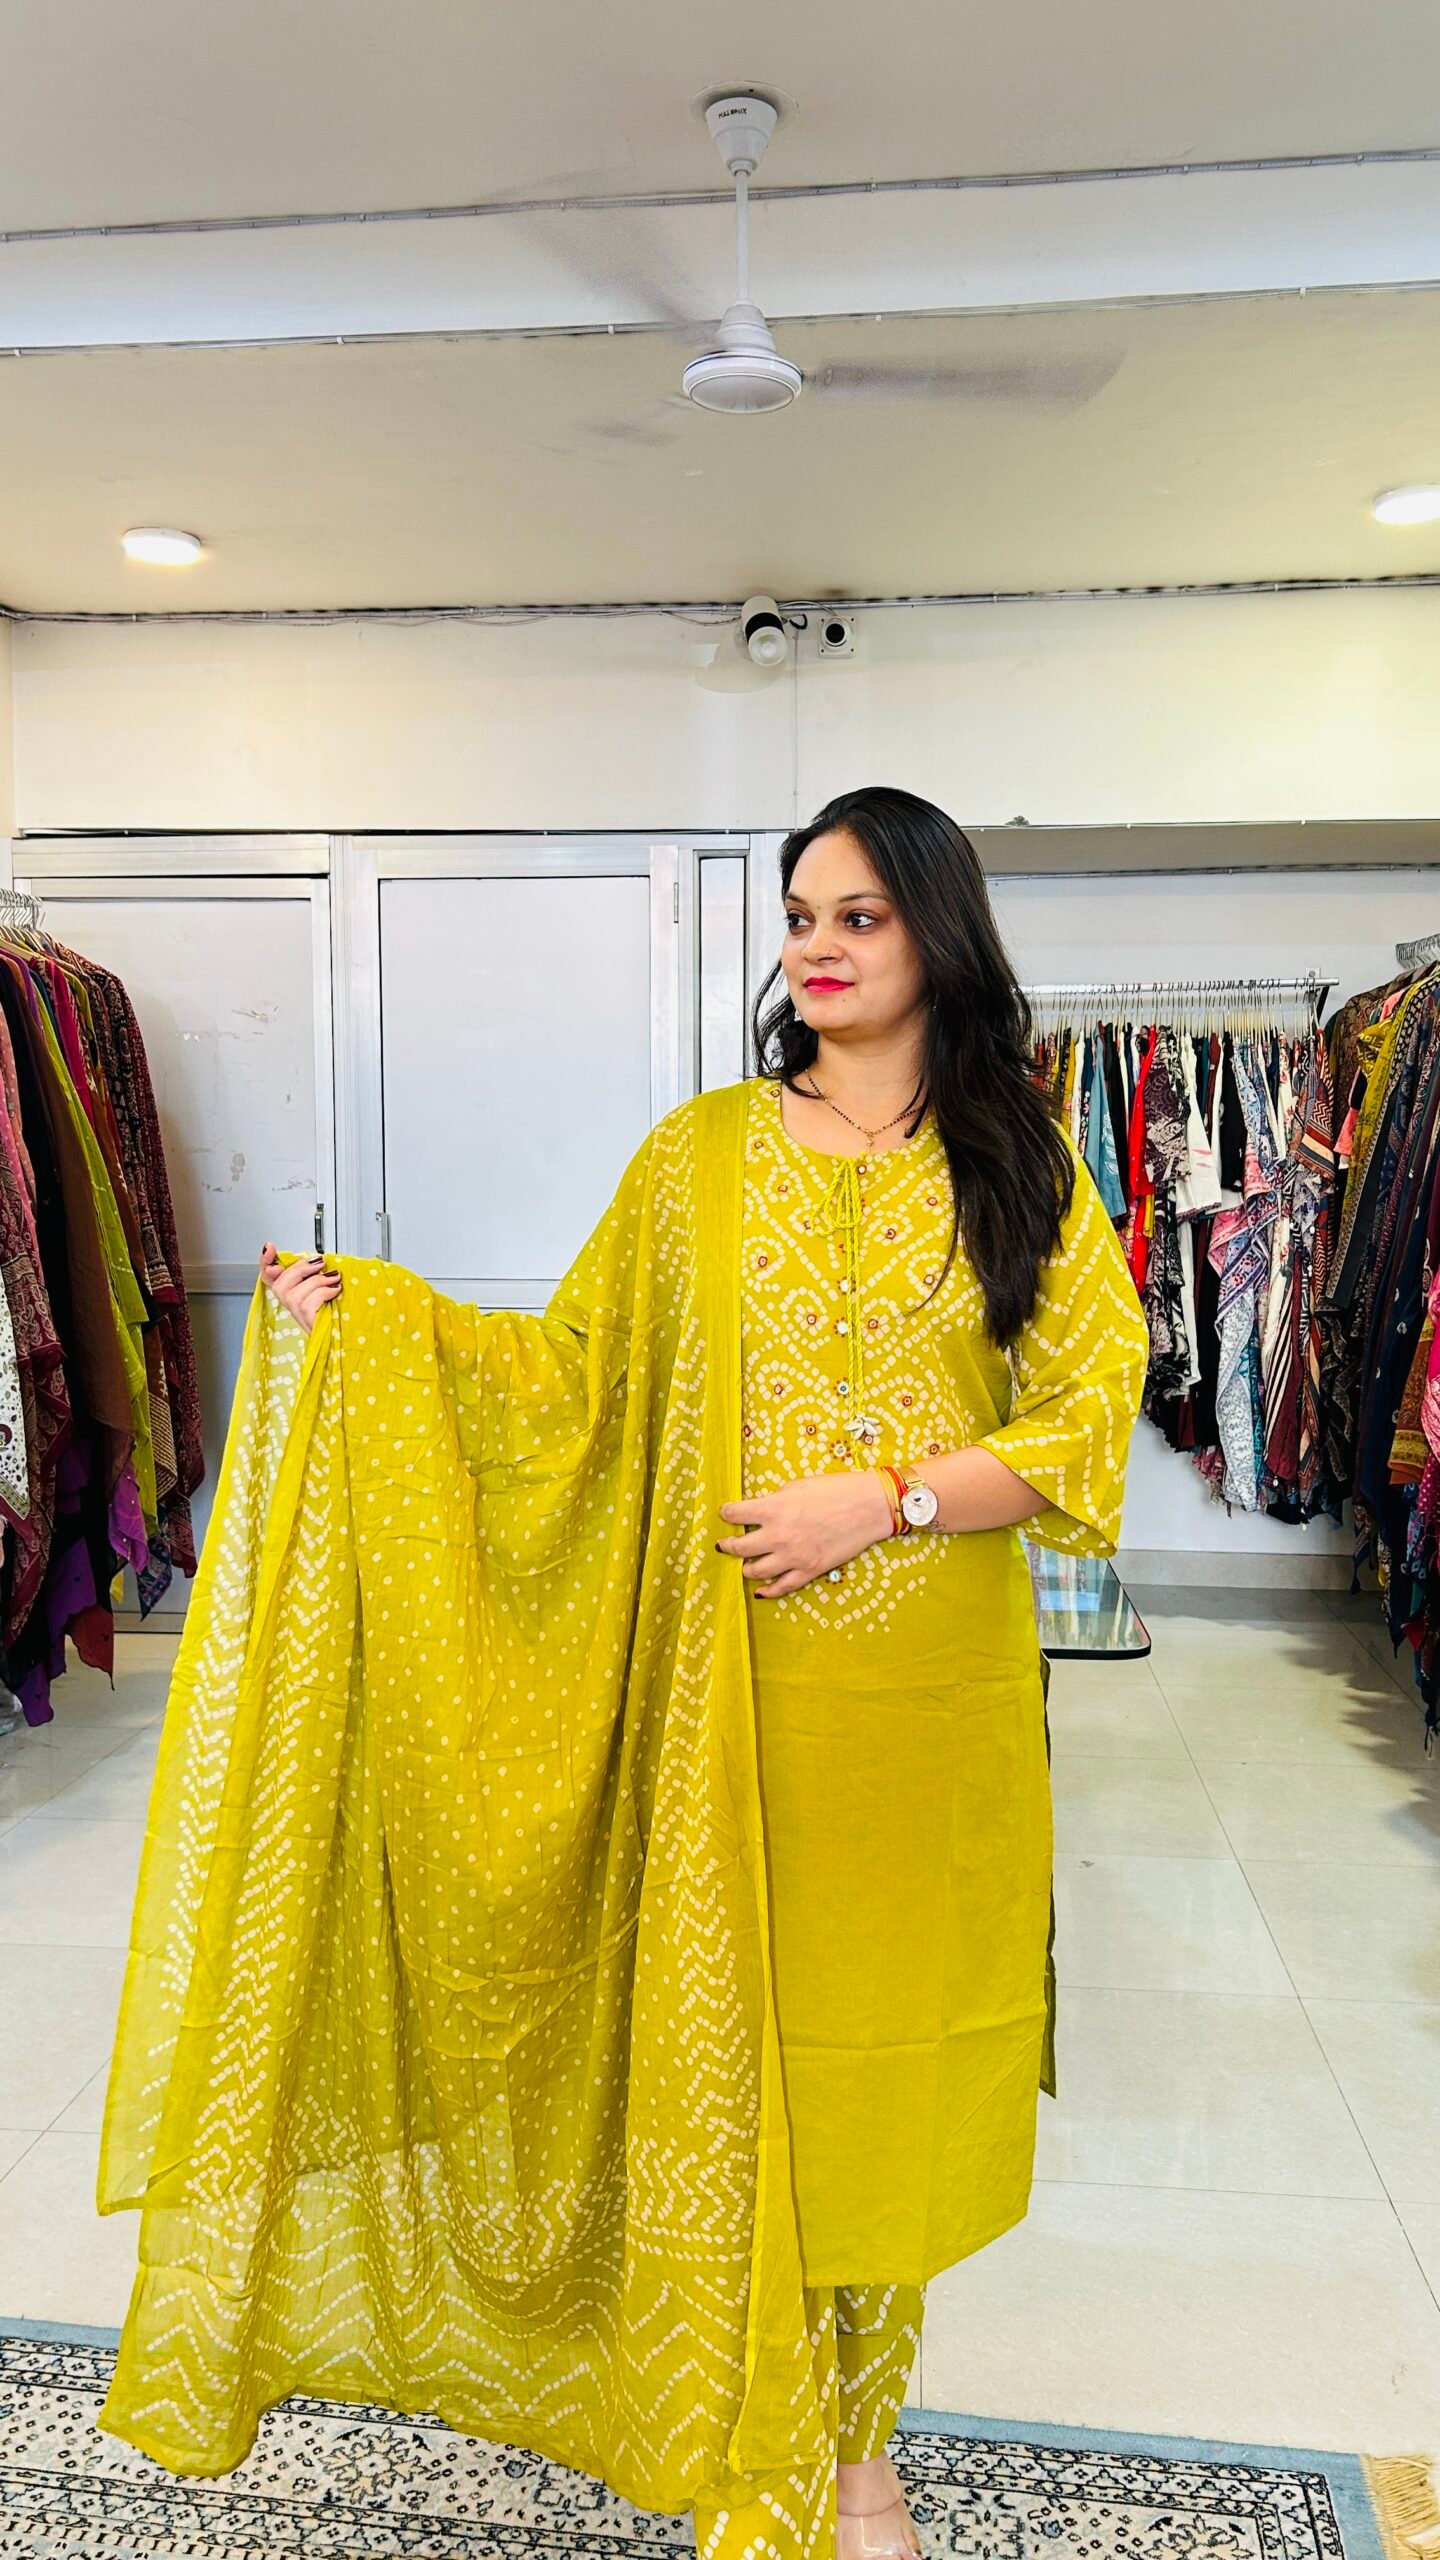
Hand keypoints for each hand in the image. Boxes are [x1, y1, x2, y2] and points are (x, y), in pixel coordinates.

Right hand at [258, 1242, 342, 1333]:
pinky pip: (308, 1302)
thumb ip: (314, 1272)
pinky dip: (324, 1292)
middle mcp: (289, 1303)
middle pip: (280, 1282)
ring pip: (295, 1293)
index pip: (268, 1276)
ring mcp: (295, 1313)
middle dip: (301, 1268)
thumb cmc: (334, 1307)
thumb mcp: (324, 1283)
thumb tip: (317, 1259)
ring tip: (334, 1278)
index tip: (270, 1248)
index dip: (265, 1262)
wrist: (344, 1330)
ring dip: (318, 1281)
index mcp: (290, 1290)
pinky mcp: (305, 1320)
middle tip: (320, 1263)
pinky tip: (335, 1290)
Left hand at [716, 1468, 895, 1597]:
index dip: (726, 1513)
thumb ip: (776, 1500)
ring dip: (746, 1568)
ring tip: (744, 1565)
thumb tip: (762, 1510)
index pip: (735, 1514)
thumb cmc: (836, 1489)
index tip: (725, 1514)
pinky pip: (782, 1586)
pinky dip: (768, 1591)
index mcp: (773, 1509)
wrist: (869, 1506)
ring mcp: (794, 1556)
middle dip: (728, 1546)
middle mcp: (779, 1535)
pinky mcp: (810, 1570)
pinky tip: (761, 1591)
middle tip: (725, 1545)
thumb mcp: (798, 1486)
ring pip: (756, 1571)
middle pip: (739, 1547)